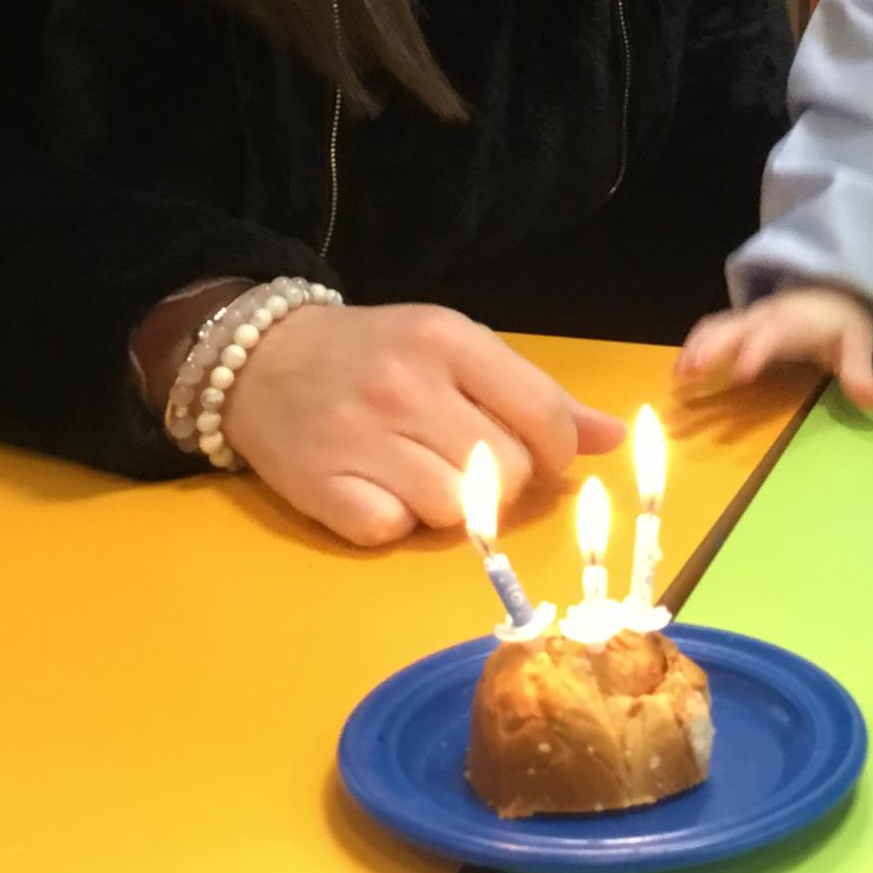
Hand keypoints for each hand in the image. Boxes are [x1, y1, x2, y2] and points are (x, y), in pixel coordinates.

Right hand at [223, 303, 625, 547]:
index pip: (544, 418)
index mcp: (449, 340)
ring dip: (451, 507)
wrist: (258, 358)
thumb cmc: (376, 353)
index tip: (541, 456)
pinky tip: (379, 490)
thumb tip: (614, 438)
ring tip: (423, 474)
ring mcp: (359, 437)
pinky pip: (392, 531)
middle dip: (504, 482)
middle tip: (471, 463)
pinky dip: (394, 523)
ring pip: (456, 512)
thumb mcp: (457, 349)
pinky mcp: (320, 488)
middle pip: (507, 473)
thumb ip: (535, 393)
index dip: (558, 453)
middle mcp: (406, 385)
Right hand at [675, 287, 872, 411]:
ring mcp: (749, 319)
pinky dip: (693, 347)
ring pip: (715, 327)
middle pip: (732, 328)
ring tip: (677, 378)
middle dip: (710, 348)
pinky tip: (681, 373)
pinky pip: (712, 330)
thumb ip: (861, 373)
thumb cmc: (844, 321)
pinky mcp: (740, 325)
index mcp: (794, 322)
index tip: (740, 377)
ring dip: (695, 348)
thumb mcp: (859, 343)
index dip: (755, 354)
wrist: (834, 288)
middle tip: (689, 375)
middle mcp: (765, 317)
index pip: (770, 336)